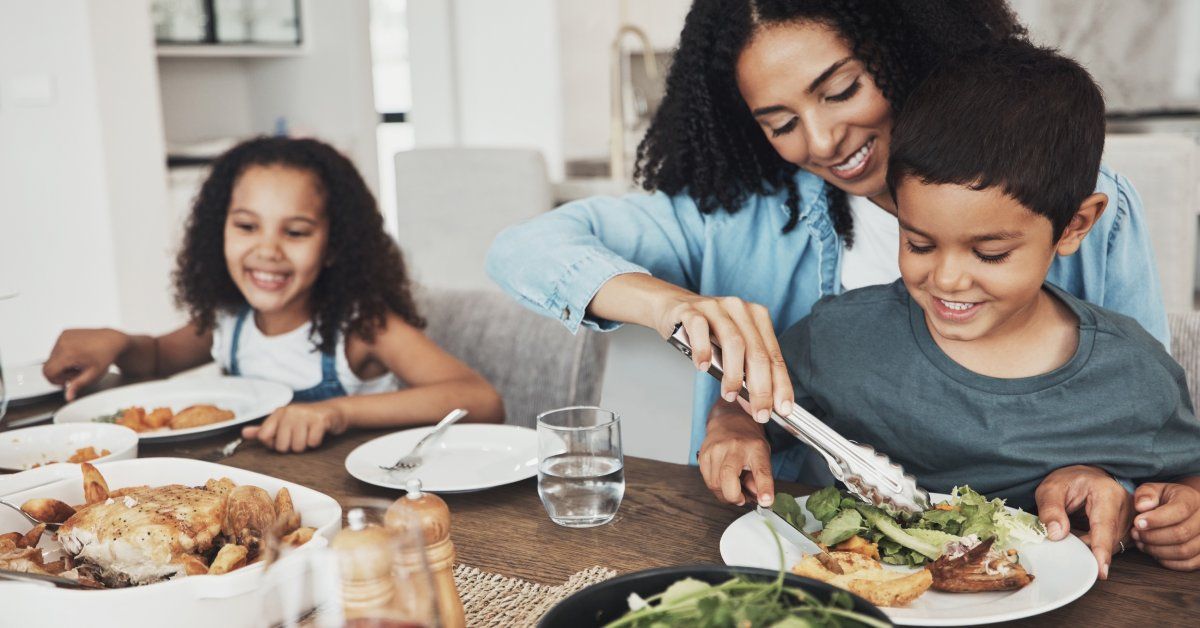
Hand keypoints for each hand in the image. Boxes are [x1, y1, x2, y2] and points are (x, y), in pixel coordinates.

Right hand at [42, 329, 128, 400]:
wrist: (112, 340)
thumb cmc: (105, 356)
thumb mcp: (93, 375)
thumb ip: (77, 385)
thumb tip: (68, 397)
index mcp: (68, 353)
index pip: (48, 372)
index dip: (55, 380)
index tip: (67, 381)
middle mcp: (63, 343)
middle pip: (49, 365)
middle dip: (60, 372)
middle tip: (76, 372)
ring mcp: (63, 336)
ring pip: (52, 357)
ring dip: (62, 363)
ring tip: (78, 363)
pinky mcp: (65, 333)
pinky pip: (56, 348)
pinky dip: (64, 354)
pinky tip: (77, 355)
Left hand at [242, 402, 347, 452]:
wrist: (335, 411)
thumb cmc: (307, 420)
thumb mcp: (284, 422)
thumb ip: (264, 429)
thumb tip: (244, 433)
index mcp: (279, 412)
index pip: (264, 436)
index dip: (273, 443)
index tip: (283, 438)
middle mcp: (290, 411)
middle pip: (281, 446)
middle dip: (292, 446)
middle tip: (300, 436)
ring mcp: (306, 415)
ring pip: (298, 446)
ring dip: (305, 446)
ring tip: (309, 435)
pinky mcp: (320, 420)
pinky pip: (312, 443)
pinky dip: (316, 442)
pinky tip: (318, 434)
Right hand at [653, 292, 791, 423]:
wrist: (673, 307)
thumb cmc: (706, 332)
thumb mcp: (730, 348)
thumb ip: (745, 372)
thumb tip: (755, 404)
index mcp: (757, 316)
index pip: (774, 356)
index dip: (781, 384)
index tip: (783, 409)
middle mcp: (740, 309)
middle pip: (757, 352)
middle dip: (761, 388)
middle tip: (760, 413)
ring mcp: (715, 307)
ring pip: (733, 342)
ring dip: (734, 374)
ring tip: (730, 394)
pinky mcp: (691, 310)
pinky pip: (700, 330)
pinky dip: (703, 351)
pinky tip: (703, 367)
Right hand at [698, 401, 774, 506]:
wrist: (729, 421)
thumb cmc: (747, 441)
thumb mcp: (762, 456)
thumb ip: (761, 478)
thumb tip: (759, 498)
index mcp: (755, 448)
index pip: (761, 470)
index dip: (764, 488)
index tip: (766, 501)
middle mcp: (734, 447)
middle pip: (728, 478)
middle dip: (734, 496)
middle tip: (741, 498)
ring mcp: (716, 450)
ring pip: (715, 484)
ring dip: (725, 493)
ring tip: (733, 486)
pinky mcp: (703, 455)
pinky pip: (708, 481)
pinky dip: (716, 487)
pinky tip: (723, 480)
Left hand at [1035, 465, 1132, 579]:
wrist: (1084, 476)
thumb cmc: (1068, 481)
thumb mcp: (1051, 489)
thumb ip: (1050, 510)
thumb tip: (1057, 535)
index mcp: (1107, 493)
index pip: (1105, 527)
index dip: (1101, 550)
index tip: (1101, 571)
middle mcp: (1125, 506)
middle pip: (1109, 540)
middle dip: (1086, 547)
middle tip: (1066, 537)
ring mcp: (1130, 518)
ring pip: (1111, 546)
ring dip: (1090, 546)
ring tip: (1074, 528)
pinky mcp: (1128, 527)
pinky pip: (1112, 545)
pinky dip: (1095, 545)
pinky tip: (1083, 535)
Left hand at [1131, 482, 1199, 570]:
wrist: (1179, 509)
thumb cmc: (1163, 500)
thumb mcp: (1153, 490)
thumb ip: (1145, 494)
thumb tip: (1142, 506)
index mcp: (1192, 499)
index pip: (1179, 510)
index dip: (1156, 519)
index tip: (1137, 523)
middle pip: (1181, 533)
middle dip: (1153, 537)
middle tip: (1135, 534)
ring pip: (1184, 551)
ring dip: (1158, 550)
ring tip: (1141, 543)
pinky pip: (1189, 564)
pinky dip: (1168, 561)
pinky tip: (1154, 553)